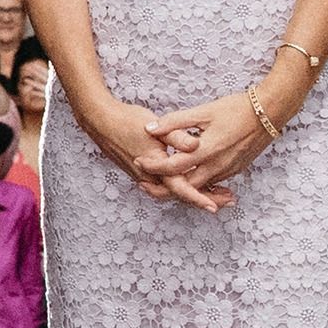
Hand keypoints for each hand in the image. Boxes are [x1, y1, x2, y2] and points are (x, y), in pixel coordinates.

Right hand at [81, 95, 213, 208]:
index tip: (216, 206)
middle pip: (180, 195)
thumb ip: (177, 137)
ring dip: (195, 192)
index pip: (181, 189)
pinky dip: (182, 186)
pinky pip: (165, 185)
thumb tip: (196, 145)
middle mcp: (150, 177)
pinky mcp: (142, 172)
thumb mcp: (154, 127)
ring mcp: (144, 176)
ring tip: (217, 192)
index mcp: (155, 167)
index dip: (199, 198)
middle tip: (227, 200)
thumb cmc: (127, 121)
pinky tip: (193, 179)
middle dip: (204, 198)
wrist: (100, 121)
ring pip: (173, 191)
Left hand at [135, 87, 282, 208]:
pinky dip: (197, 183)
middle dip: (163, 187)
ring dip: (181, 187)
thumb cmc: (236, 108)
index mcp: (207, 150)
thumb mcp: (203, 111)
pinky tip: (187, 177)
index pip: (174, 166)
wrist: (270, 112)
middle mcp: (218, 165)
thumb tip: (150, 128)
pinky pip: (213, 182)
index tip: (138, 161)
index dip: (154, 166)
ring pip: (200, 187)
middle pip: (186, 186)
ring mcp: (229, 169)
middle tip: (144, 183)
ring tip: (160, 181)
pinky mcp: (236, 169)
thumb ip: (175, 121)